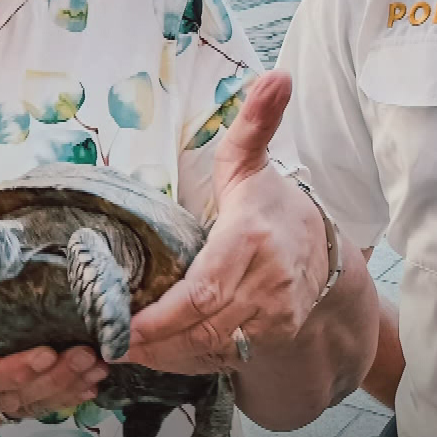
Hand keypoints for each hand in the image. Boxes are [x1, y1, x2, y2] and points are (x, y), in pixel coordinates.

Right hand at [0, 306, 105, 429]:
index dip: (18, 368)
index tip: (48, 351)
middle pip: (19, 394)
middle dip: (57, 376)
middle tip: (88, 354)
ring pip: (33, 404)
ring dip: (68, 387)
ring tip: (99, 368)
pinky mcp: (4, 410)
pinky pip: (37, 408)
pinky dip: (65, 398)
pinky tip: (91, 387)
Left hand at [124, 71, 327, 375]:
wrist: (328, 256)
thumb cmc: (273, 208)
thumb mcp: (252, 165)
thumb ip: (254, 124)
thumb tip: (275, 76)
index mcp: (250, 238)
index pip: (202, 290)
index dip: (160, 318)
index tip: (123, 327)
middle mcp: (266, 284)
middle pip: (199, 326)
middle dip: (150, 342)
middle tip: (107, 340)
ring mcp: (273, 317)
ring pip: (208, 349)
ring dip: (163, 355)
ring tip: (125, 347)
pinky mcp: (272, 339)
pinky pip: (222, 358)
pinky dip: (187, 360)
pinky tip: (158, 353)